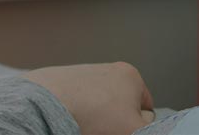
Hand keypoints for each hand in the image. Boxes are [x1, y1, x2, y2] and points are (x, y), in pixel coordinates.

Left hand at [22, 63, 155, 134]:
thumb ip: (149, 128)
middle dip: (114, 119)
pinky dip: (76, 111)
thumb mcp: (134, 129)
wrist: (49, 105)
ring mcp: (84, 73)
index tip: (125, 129)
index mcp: (131, 75)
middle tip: (104, 129)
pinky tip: (71, 119)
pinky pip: (77, 102)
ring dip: (95, 117)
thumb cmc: (93, 114)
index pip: (146, 106)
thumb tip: (145, 125)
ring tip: (85, 125)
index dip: (138, 123)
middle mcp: (108, 68)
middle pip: (121, 105)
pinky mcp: (63, 80)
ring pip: (98, 105)